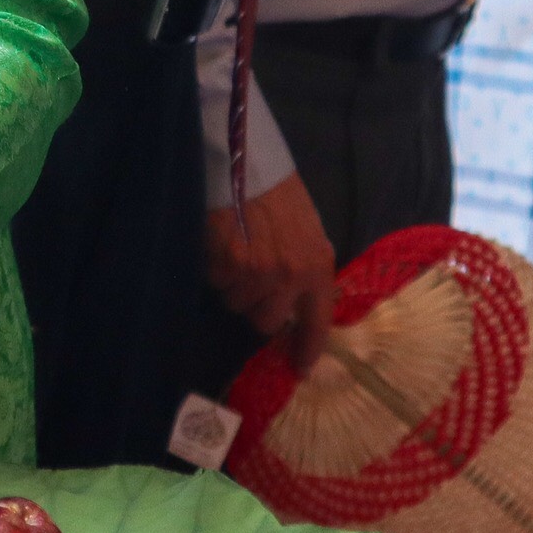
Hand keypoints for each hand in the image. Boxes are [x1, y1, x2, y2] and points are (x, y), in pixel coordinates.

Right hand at [204, 174, 335, 371]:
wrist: (247, 164)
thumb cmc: (279, 195)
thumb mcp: (308, 232)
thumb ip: (306, 268)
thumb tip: (296, 303)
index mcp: (318, 266)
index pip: (317, 321)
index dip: (307, 348)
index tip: (301, 368)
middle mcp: (290, 276)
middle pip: (265, 320)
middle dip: (256, 304)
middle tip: (251, 279)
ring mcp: (256, 272)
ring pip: (236, 302)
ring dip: (233, 285)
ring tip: (235, 252)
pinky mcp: (226, 264)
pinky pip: (216, 282)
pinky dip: (214, 268)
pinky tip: (220, 243)